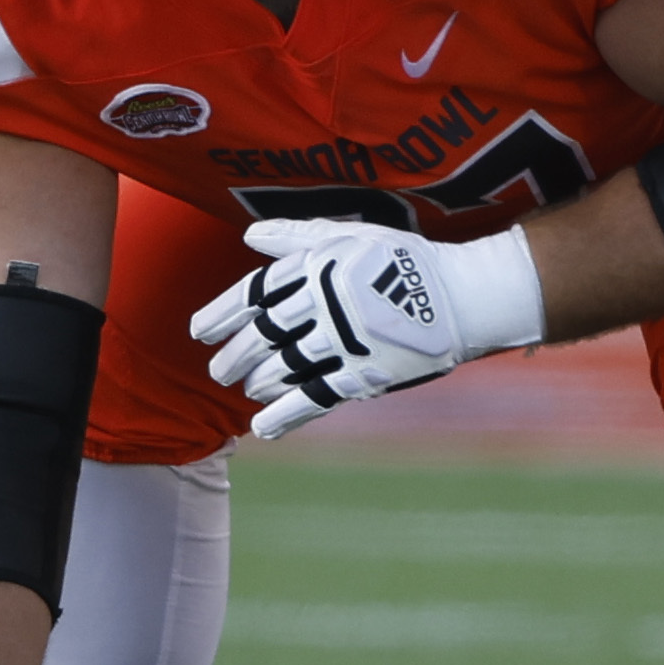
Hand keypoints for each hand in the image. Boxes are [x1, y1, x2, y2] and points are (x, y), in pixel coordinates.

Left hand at [189, 219, 542, 438]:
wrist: (464, 295)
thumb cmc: (406, 261)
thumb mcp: (352, 236)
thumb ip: (298, 236)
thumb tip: (249, 236)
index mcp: (318, 267)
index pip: (257, 293)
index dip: (223, 312)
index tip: (199, 331)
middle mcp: (325, 303)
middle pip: (265, 334)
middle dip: (235, 354)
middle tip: (218, 371)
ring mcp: (345, 340)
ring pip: (285, 366)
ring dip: (259, 382)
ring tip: (248, 390)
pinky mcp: (366, 373)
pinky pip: (316, 396)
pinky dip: (287, 415)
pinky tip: (263, 428)